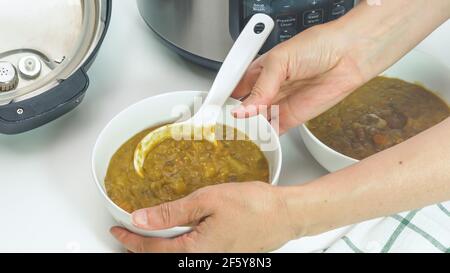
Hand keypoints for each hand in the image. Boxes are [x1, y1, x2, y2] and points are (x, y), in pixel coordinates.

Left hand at [110, 182, 298, 252]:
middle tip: (127, 234)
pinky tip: (180, 230)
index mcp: (194, 252)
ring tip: (149, 232)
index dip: (130, 240)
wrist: (285, 215)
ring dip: (160, 245)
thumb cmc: (255, 207)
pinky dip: (179, 243)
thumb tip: (142, 219)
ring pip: (178, 255)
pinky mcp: (224, 253)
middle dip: (142, 246)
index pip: (151, 250)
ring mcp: (215, 258)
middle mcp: (203, 260)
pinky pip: (193, 252)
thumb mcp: (207, 201)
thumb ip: (172, 212)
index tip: (117, 231)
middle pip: (163, 257)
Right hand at [231, 23, 364, 133]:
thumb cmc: (318, 47)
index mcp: (259, 71)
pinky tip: (258, 137)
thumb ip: (261, 87)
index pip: (235, 88)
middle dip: (235, 117)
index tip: (215, 110)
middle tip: (226, 126)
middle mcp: (268, 89)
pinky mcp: (292, 118)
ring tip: (240, 133)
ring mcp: (279, 104)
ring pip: (256, 122)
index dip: (225, 98)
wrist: (348, 57)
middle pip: (244, 108)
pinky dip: (265, 137)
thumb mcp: (280, 60)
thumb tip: (244, 108)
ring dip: (249, 129)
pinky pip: (273, 131)